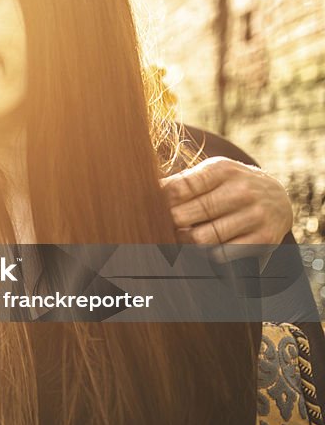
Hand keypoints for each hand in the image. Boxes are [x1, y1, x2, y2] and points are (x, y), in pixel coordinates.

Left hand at [160, 157, 292, 261]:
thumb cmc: (230, 186)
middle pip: (185, 216)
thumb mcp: (211, 174)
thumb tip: (145, 190)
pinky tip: (208, 247)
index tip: (150, 209)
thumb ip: (182, 182)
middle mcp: (241, 190)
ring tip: (183, 237)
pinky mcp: (264, 239)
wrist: (279, 199)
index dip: (158, 203)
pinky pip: (222, 254)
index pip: (178, 189)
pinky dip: (209, 254)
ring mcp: (254, 215)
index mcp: (222, 170)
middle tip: (162, 227)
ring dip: (186, 242)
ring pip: (201, 239)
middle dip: (169, 225)